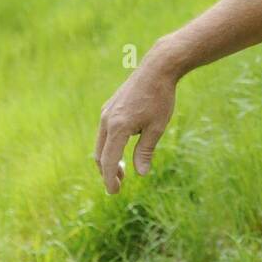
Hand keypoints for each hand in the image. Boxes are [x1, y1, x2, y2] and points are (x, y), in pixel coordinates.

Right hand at [95, 56, 176, 193]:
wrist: (156, 69)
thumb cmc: (160, 98)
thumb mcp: (157, 128)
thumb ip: (146, 151)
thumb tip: (140, 173)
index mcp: (118, 128)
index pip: (109, 161)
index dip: (110, 179)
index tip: (114, 193)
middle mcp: (107, 120)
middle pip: (100, 154)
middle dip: (107, 172)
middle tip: (118, 186)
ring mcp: (106, 113)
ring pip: (101, 143)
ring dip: (108, 160)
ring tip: (122, 172)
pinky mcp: (109, 108)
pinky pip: (104, 133)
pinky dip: (109, 146)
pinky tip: (122, 151)